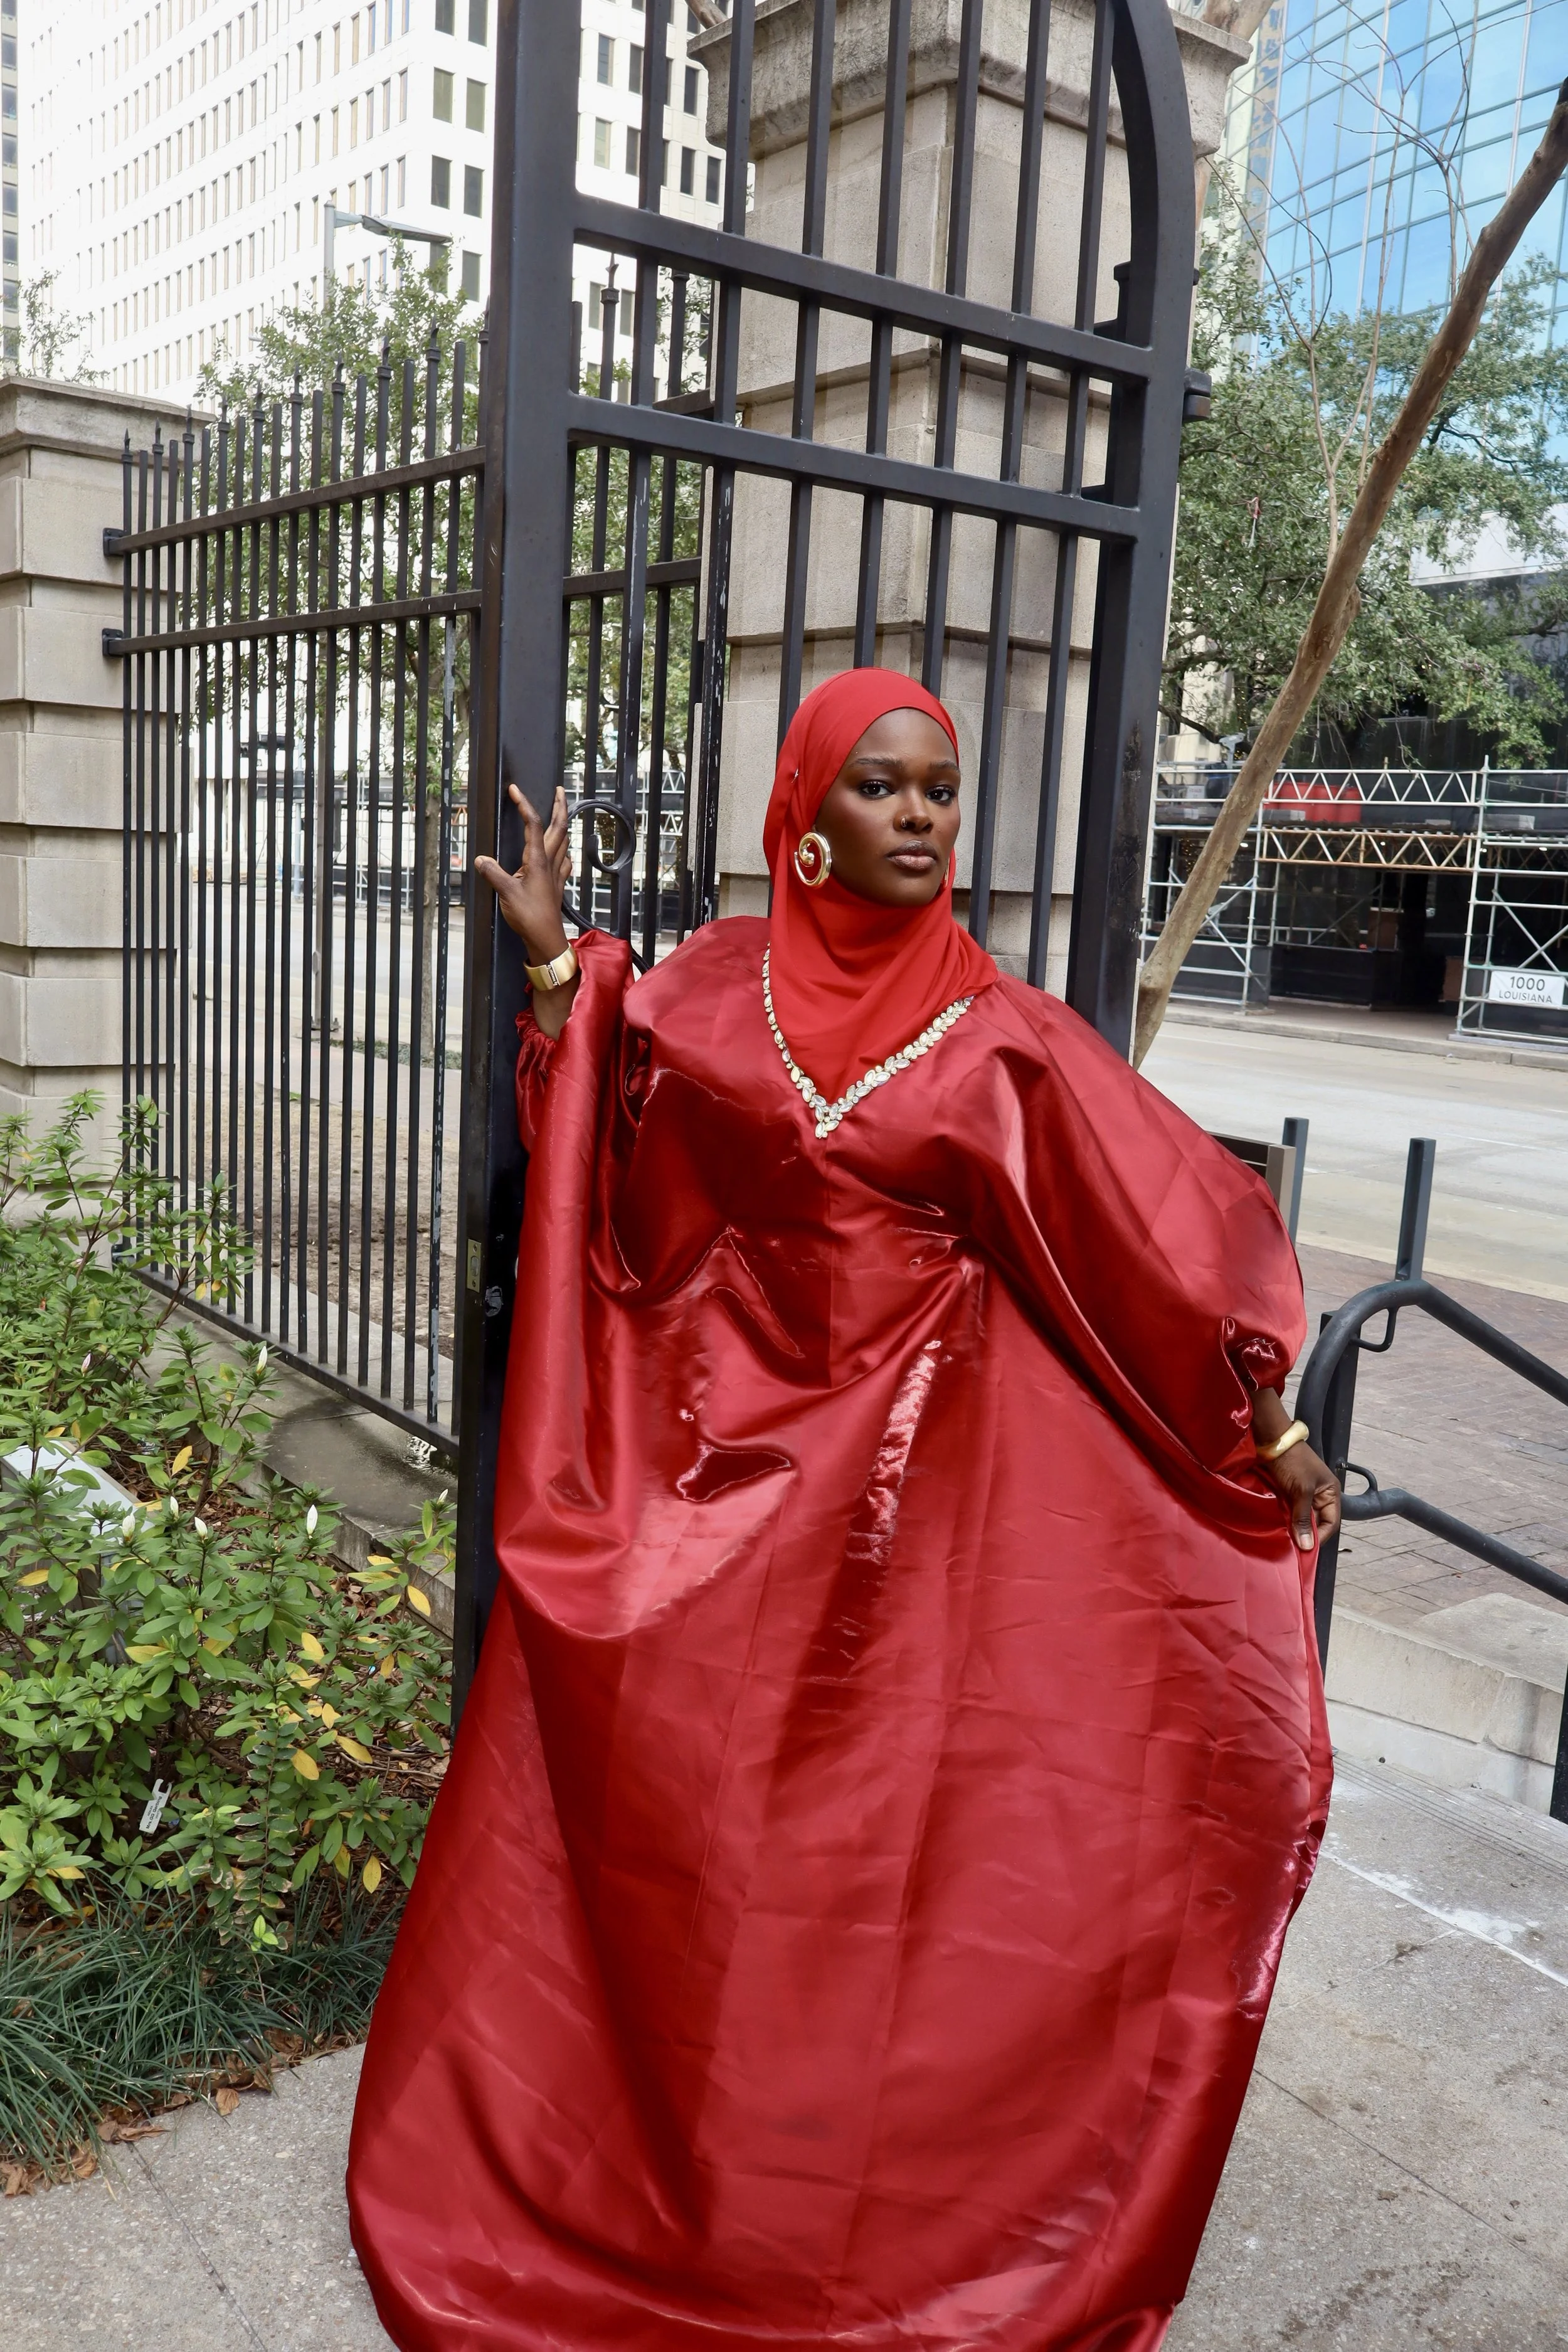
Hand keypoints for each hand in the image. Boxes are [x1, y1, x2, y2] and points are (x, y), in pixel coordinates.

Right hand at [474, 782, 572, 964]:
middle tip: (560, 790)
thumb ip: (493, 873)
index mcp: (537, 860)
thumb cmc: (529, 917)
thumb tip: (481, 858)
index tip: (515, 790)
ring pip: (564, 841)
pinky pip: (565, 860)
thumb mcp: (505, 893)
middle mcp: (550, 862)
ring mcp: (556, 873)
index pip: (533, 824)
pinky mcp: (557, 884)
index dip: (524, 804)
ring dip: (563, 824)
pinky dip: (565, 849)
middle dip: (559, 806)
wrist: (546, 938)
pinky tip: (564, 851)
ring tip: (561, 813)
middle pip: (558, 827)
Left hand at [1261, 1438, 1341, 1552]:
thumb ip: (1303, 1517)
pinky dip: (1287, 1519)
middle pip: (1317, 1522)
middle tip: (1294, 1547)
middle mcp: (1320, 1495)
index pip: (1331, 1522)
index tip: (1307, 1548)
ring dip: (1295, 1527)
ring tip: (1286, 1539)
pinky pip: (1292, 1511)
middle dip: (1307, 1533)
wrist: (1272, 1440)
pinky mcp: (1290, 1492)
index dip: (1320, 1536)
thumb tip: (1307, 1545)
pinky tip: (1279, 1526)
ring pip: (1303, 1518)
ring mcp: (1304, 1494)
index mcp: (1331, 1492)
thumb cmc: (1292, 1461)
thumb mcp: (1301, 1490)